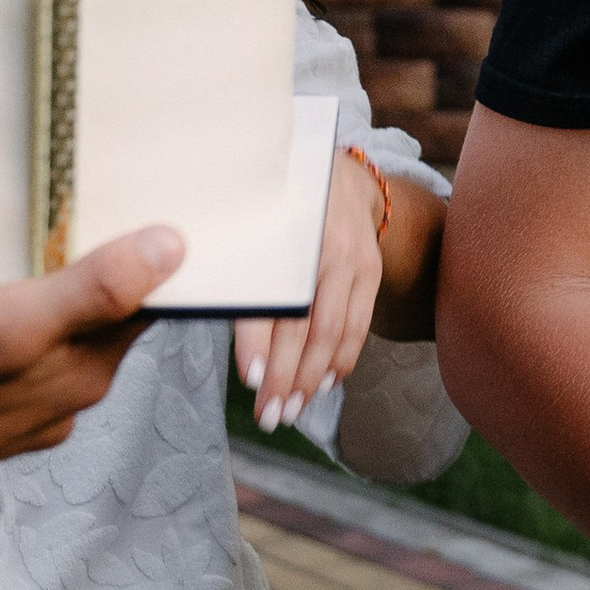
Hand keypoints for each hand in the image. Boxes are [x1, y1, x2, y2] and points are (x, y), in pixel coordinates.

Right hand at [0, 224, 178, 497]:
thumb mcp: (11, 318)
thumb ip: (94, 290)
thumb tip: (172, 251)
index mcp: (82, 374)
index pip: (141, 309)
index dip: (144, 262)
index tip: (134, 215)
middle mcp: (60, 399)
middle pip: (99, 322)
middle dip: (93, 274)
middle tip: (70, 219)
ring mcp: (16, 409)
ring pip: (51, 338)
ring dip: (44, 299)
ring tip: (17, 254)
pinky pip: (8, 355)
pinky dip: (4, 323)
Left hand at [236, 150, 381, 429]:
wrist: (336, 175)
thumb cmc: (278, 210)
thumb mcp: (254, 228)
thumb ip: (241, 272)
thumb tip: (220, 324)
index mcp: (281, 233)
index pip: (271, 299)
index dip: (260, 342)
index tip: (251, 380)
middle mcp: (320, 246)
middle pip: (304, 326)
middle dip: (287, 378)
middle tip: (270, 414)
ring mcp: (352, 259)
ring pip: (333, 332)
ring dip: (312, 379)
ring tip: (293, 409)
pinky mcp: (370, 271)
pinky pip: (359, 325)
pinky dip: (342, 360)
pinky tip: (326, 384)